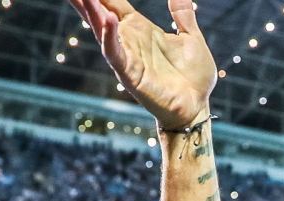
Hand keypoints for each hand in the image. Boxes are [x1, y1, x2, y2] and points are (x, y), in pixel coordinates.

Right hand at [69, 0, 215, 128]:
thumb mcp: (191, 38)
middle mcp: (130, 41)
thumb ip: (183, 15)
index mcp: (141, 29)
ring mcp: (128, 58)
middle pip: (100, 14)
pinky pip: (116, 55)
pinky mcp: (131, 76)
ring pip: (103, 31)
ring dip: (92, 13)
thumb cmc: (193, 78)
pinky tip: (108, 20)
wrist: (197, 108)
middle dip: (86, 1)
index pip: (114, 3)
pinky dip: (110, 38)